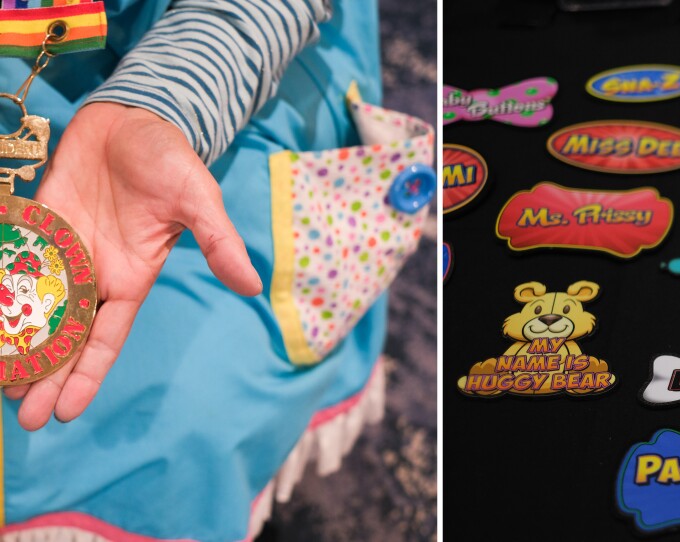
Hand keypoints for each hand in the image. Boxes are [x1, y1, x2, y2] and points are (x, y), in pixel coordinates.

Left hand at [4, 102, 261, 429]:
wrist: (135, 117)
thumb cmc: (171, 160)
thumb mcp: (199, 201)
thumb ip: (219, 243)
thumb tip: (252, 287)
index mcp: (132, 278)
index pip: (106, 338)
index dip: (87, 374)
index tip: (65, 412)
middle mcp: (95, 273)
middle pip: (68, 336)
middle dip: (46, 376)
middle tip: (19, 418)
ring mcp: (64, 250)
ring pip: (37, 309)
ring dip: (19, 345)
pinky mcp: (38, 224)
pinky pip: (14, 265)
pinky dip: (0, 295)